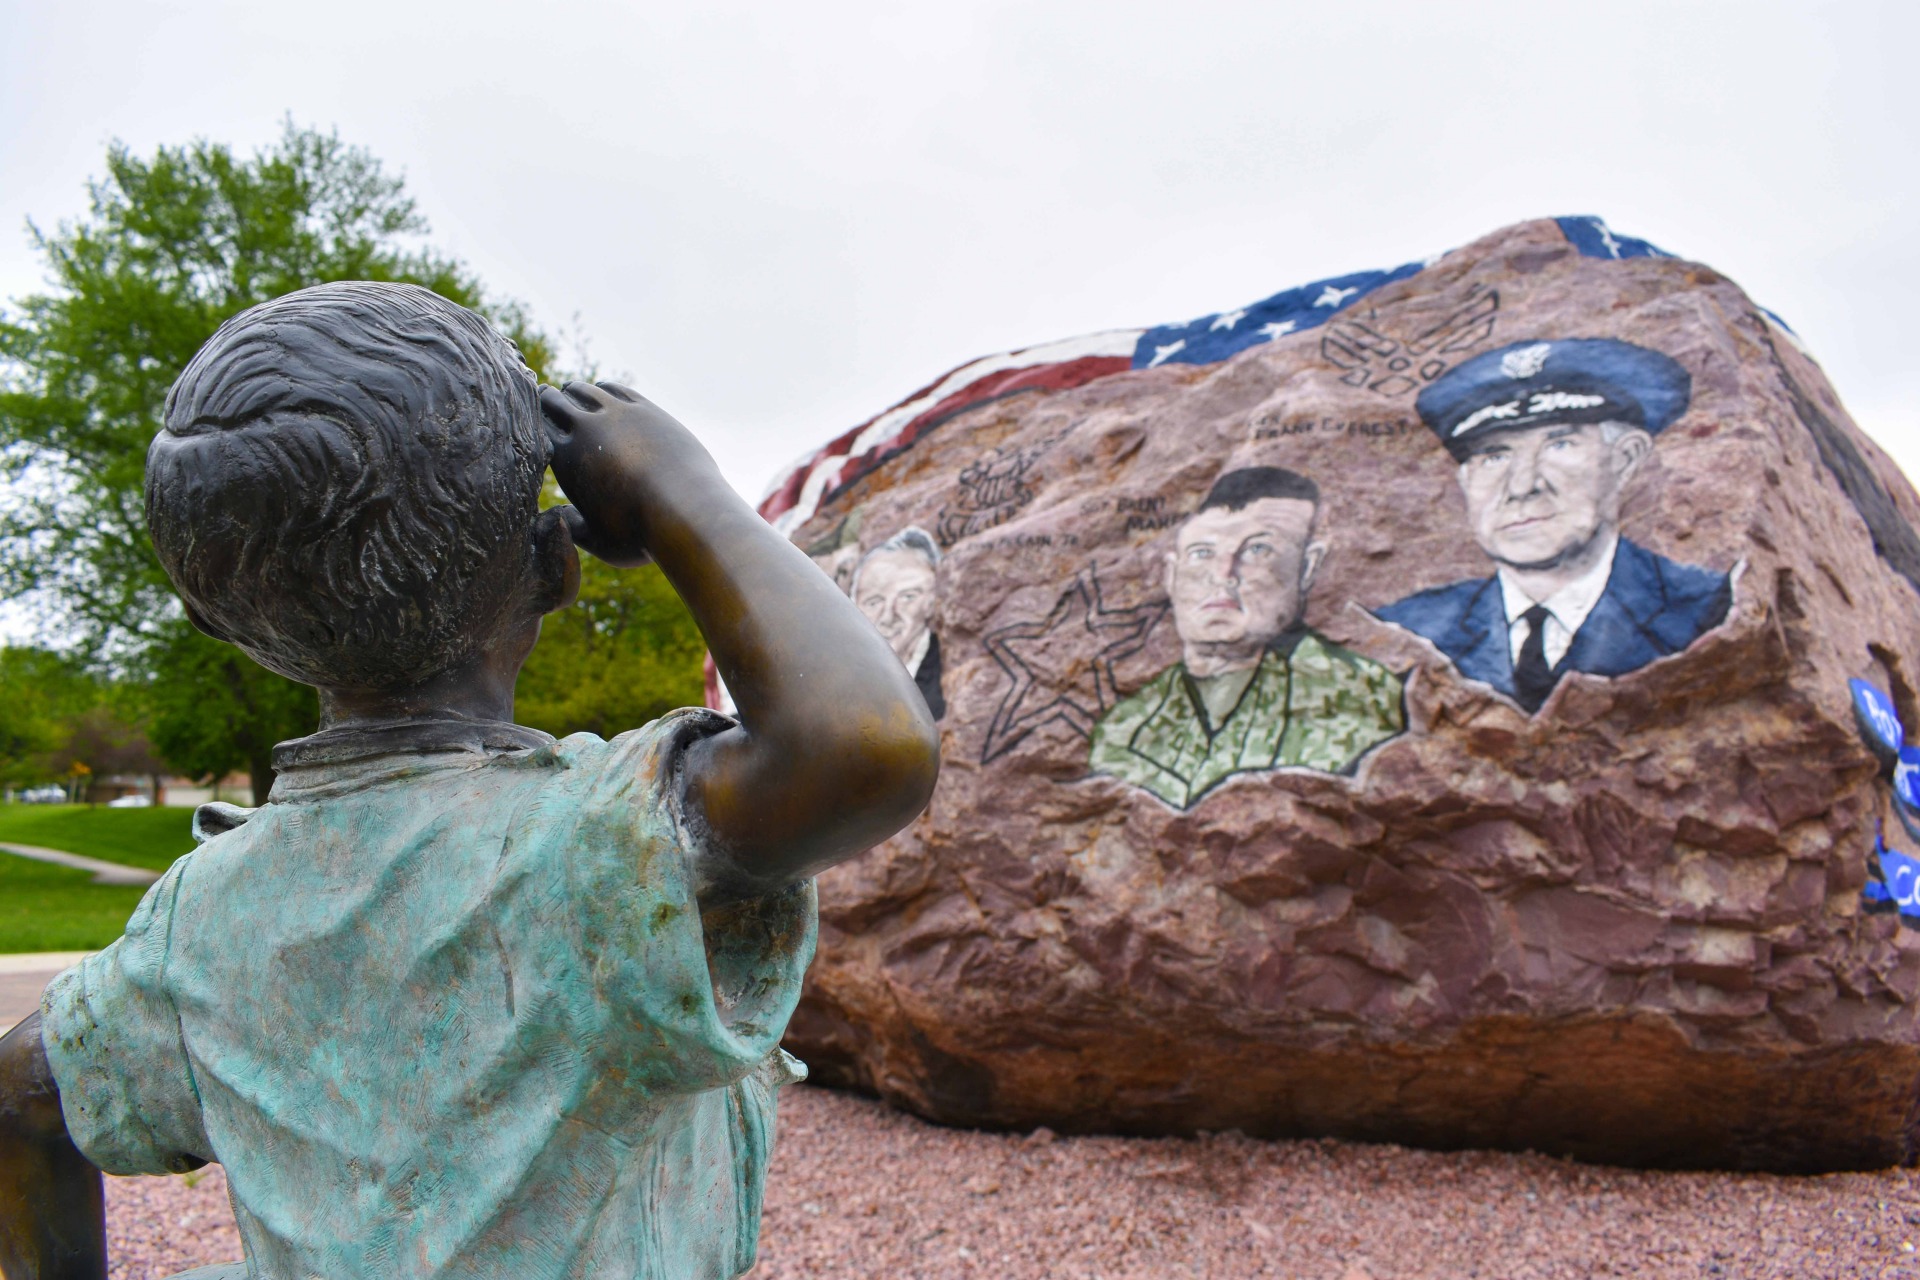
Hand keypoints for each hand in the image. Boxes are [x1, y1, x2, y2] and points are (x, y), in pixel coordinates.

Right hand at [539, 381, 719, 568]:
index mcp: (565, 458)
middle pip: (553, 400)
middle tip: (547, 403)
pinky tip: (605, 399)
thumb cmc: (641, 536)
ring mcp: (617, 414)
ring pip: (583, 390)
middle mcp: (585, 429)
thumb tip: (556, 516)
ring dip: (576, 395)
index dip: (535, 426)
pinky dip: (604, 392)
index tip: (538, 428)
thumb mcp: (598, 542)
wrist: (686, 511)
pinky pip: (615, 389)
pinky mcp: (645, 409)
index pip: (537, 426)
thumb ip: (572, 528)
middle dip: (549, 403)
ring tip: (574, 399)